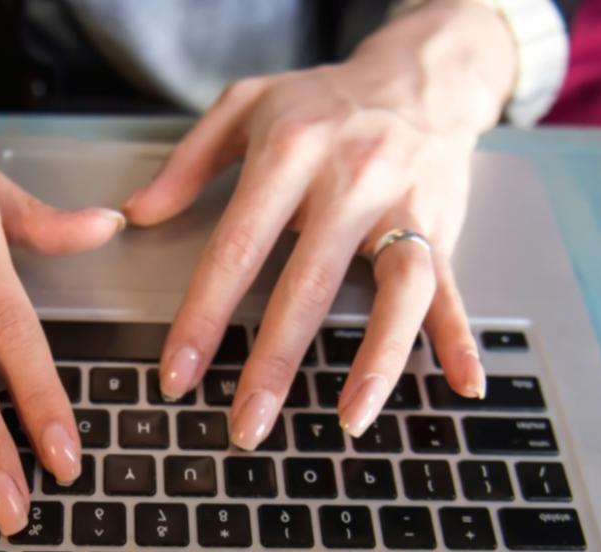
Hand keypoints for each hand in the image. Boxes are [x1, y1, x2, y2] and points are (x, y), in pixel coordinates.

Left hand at [125, 0, 516, 446]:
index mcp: (290, 152)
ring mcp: (402, 208)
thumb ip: (186, 160)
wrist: (419, 75)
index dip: (204, 317)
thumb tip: (136, 212)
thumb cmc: (324, 99)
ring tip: (350, 419)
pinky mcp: (442, 227)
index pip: (237, 247)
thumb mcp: (244, 105)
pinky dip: (462, 339)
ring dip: (374, 362)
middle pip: (308, 286)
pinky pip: (453, 289)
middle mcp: (350, 181)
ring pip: (396, 293)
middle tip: (245, 426)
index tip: (178, 375)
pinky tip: (463, 383)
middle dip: (274, 365)